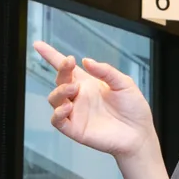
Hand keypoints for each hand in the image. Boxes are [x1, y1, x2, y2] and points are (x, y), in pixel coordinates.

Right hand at [33, 41, 156, 159]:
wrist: (139, 133)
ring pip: (54, 99)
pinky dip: (58, 113)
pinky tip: (67, 107)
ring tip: (74, 88)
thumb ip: (105, 71)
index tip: (38, 45)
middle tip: (70, 64)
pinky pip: (58, 121)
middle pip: (59, 80)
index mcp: (88, 83)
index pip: (66, 68)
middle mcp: (79, 97)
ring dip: (60, 90)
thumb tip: (86, 60)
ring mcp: (76, 113)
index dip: (51, 56)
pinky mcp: (75, 129)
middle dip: (61, 70)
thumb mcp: (124, 83)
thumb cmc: (133, 108)